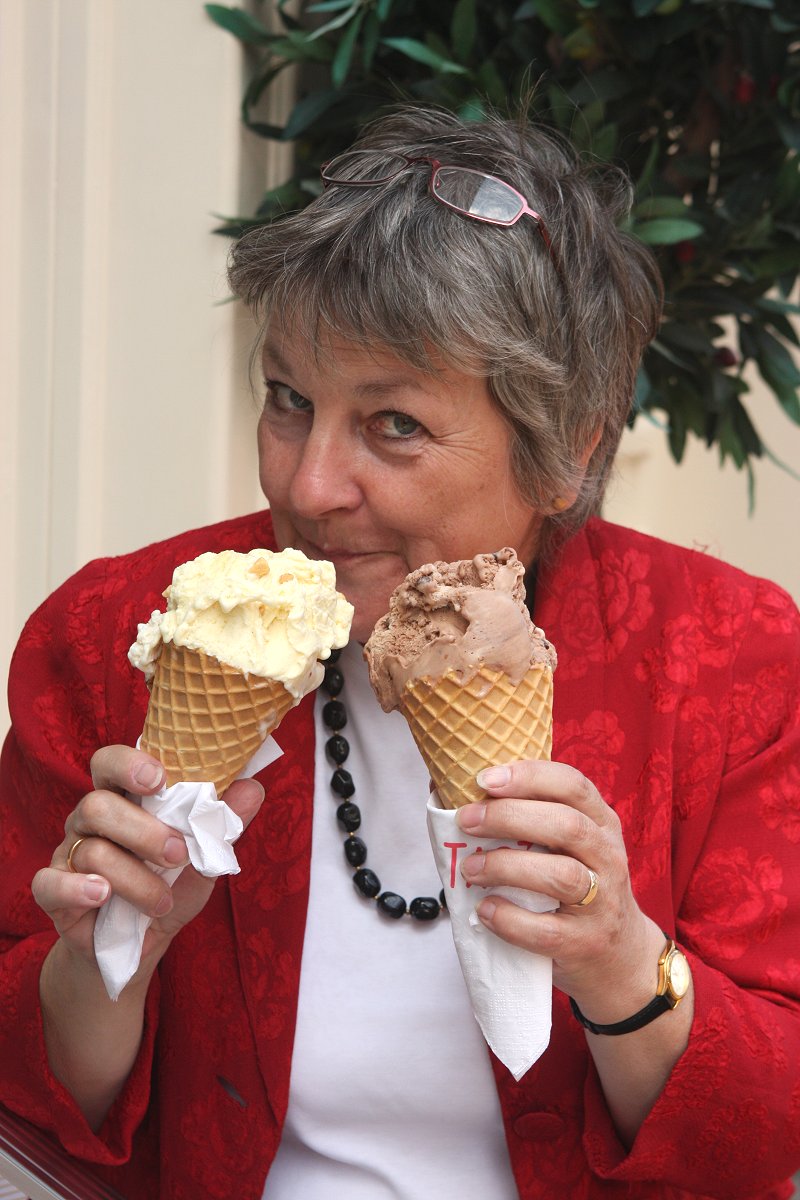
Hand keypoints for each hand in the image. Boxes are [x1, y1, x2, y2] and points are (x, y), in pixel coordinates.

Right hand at [31, 746, 264, 970]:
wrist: (141, 946)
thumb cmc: (170, 887)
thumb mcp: (203, 859)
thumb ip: (222, 823)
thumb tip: (253, 787)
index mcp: (124, 800)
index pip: (110, 763)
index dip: (128, 763)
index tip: (159, 779)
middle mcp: (89, 820)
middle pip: (97, 804)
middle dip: (143, 830)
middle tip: (178, 855)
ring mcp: (67, 854)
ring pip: (89, 850)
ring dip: (134, 878)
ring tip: (163, 902)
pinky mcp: (52, 892)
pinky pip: (50, 883)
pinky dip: (76, 889)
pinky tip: (103, 896)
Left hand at [456, 758, 664, 1022]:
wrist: (619, 957)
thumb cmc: (577, 888)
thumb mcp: (570, 847)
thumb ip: (531, 819)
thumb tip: (453, 789)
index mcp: (601, 823)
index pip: (573, 785)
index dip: (529, 776)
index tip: (484, 778)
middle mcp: (608, 857)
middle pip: (566, 825)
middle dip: (510, 816)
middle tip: (467, 820)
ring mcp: (602, 903)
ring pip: (561, 876)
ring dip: (507, 866)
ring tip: (471, 869)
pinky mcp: (585, 943)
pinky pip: (547, 930)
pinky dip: (510, 919)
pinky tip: (485, 910)